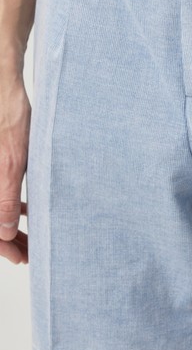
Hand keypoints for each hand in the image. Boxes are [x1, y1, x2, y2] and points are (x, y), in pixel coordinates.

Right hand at [0, 77, 30, 263]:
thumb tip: (4, 232)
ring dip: (10, 223)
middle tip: (31, 251)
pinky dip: (10, 204)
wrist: (3, 91)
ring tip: (31, 235)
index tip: (22, 257)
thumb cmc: (9, 121)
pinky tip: (26, 210)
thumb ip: (5, 198)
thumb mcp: (12, 164)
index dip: (3, 247)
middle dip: (8, 239)